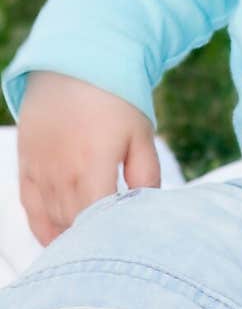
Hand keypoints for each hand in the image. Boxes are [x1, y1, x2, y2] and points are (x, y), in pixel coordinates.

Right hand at [17, 70, 160, 244]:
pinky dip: (44, 228)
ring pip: (54, 221)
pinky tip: (59, 240)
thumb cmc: (114, 97)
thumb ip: (146, 174)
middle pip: (76, 225)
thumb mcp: (141, 133)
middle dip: (96, 238)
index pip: (100, 220)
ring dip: (72, 235)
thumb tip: (147, 206)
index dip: (115, 235)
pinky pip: (31, 209)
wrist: (74, 64)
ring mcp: (41, 171)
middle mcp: (62, 173)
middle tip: (115, 244)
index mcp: (94, 166)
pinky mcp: (26, 166)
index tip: (130, 238)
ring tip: (93, 244)